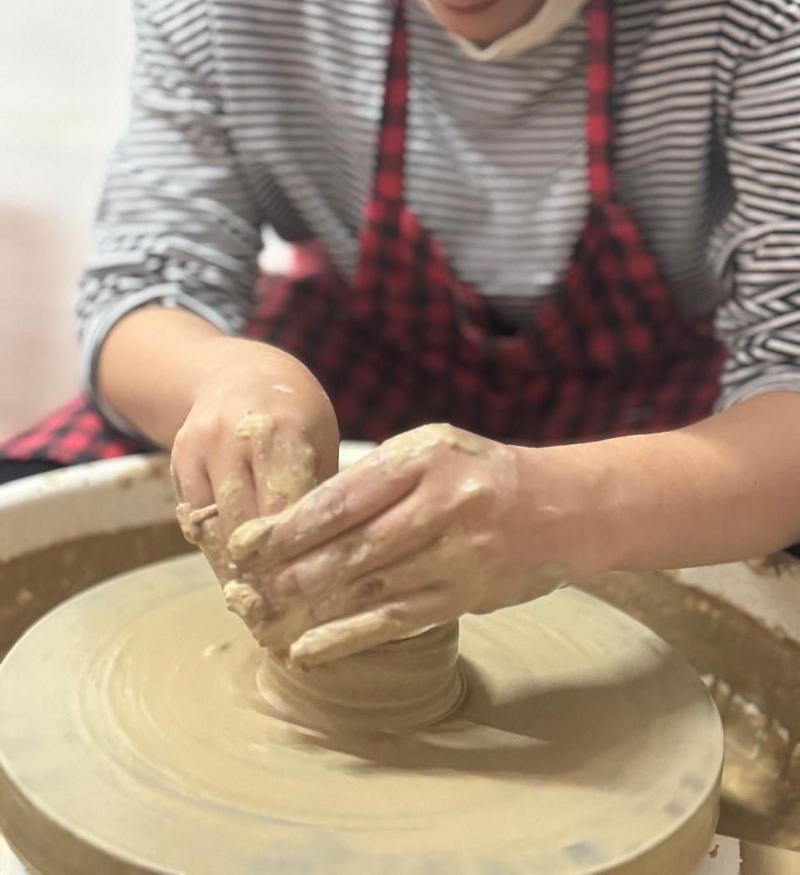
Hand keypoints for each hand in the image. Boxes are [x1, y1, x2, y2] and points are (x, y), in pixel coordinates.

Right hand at [169, 337, 338, 626]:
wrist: (239, 372)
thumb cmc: (298, 416)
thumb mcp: (323, 443)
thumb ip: (324, 497)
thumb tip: (340, 567)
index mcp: (286, 432)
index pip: (290, 514)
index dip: (298, 564)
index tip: (311, 607)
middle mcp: (238, 437)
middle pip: (247, 528)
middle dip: (264, 580)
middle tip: (282, 627)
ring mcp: (202, 447)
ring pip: (215, 529)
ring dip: (235, 574)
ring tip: (257, 614)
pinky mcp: (178, 460)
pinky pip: (193, 519)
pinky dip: (214, 551)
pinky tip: (234, 578)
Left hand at [226, 424, 612, 666]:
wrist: (561, 507)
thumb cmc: (479, 472)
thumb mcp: (432, 448)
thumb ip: (377, 475)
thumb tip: (303, 515)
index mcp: (425, 457)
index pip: (344, 497)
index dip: (290, 524)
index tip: (246, 543)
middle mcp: (443, 503)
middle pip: (353, 546)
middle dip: (292, 570)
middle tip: (245, 587)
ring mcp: (458, 553)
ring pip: (371, 587)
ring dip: (312, 607)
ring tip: (266, 616)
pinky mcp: (466, 594)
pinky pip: (398, 620)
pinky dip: (349, 637)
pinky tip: (310, 648)